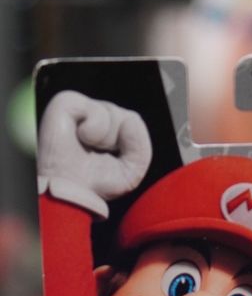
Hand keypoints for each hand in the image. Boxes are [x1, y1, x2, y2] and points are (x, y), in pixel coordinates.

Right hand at [37, 90, 151, 216]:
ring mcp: (80, 107)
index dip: (131, 146)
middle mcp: (94, 114)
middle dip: (117, 143)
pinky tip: (80, 137)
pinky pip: (97, 111)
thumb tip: (129, 120)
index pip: (133, 122)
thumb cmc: (96, 184)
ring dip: (105, 139)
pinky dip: (94, 130)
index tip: (111, 162)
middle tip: (96, 157)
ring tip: (85, 148)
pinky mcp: (65, 103)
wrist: (70, 192)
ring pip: (113, 112)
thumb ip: (141, 146)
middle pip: (126, 118)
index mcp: (109, 127)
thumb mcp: (132, 172)